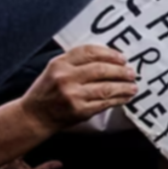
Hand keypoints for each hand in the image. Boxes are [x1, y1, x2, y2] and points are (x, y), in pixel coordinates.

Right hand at [20, 45, 137, 132]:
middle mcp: (65, 77)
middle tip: (131, 72)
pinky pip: (105, 103)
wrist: (34, 116)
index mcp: (60, 63)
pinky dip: (118, 99)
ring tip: (133, 86)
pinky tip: (125, 97)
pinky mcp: (80, 110)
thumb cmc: (47, 91)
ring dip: (124, 86)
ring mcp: (73, 95)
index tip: (122, 58)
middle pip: (101, 69)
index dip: (109, 54)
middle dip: (120, 71)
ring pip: (106, 88)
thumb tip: (109, 59)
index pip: (89, 52)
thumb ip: (76, 62)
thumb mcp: (55, 69)